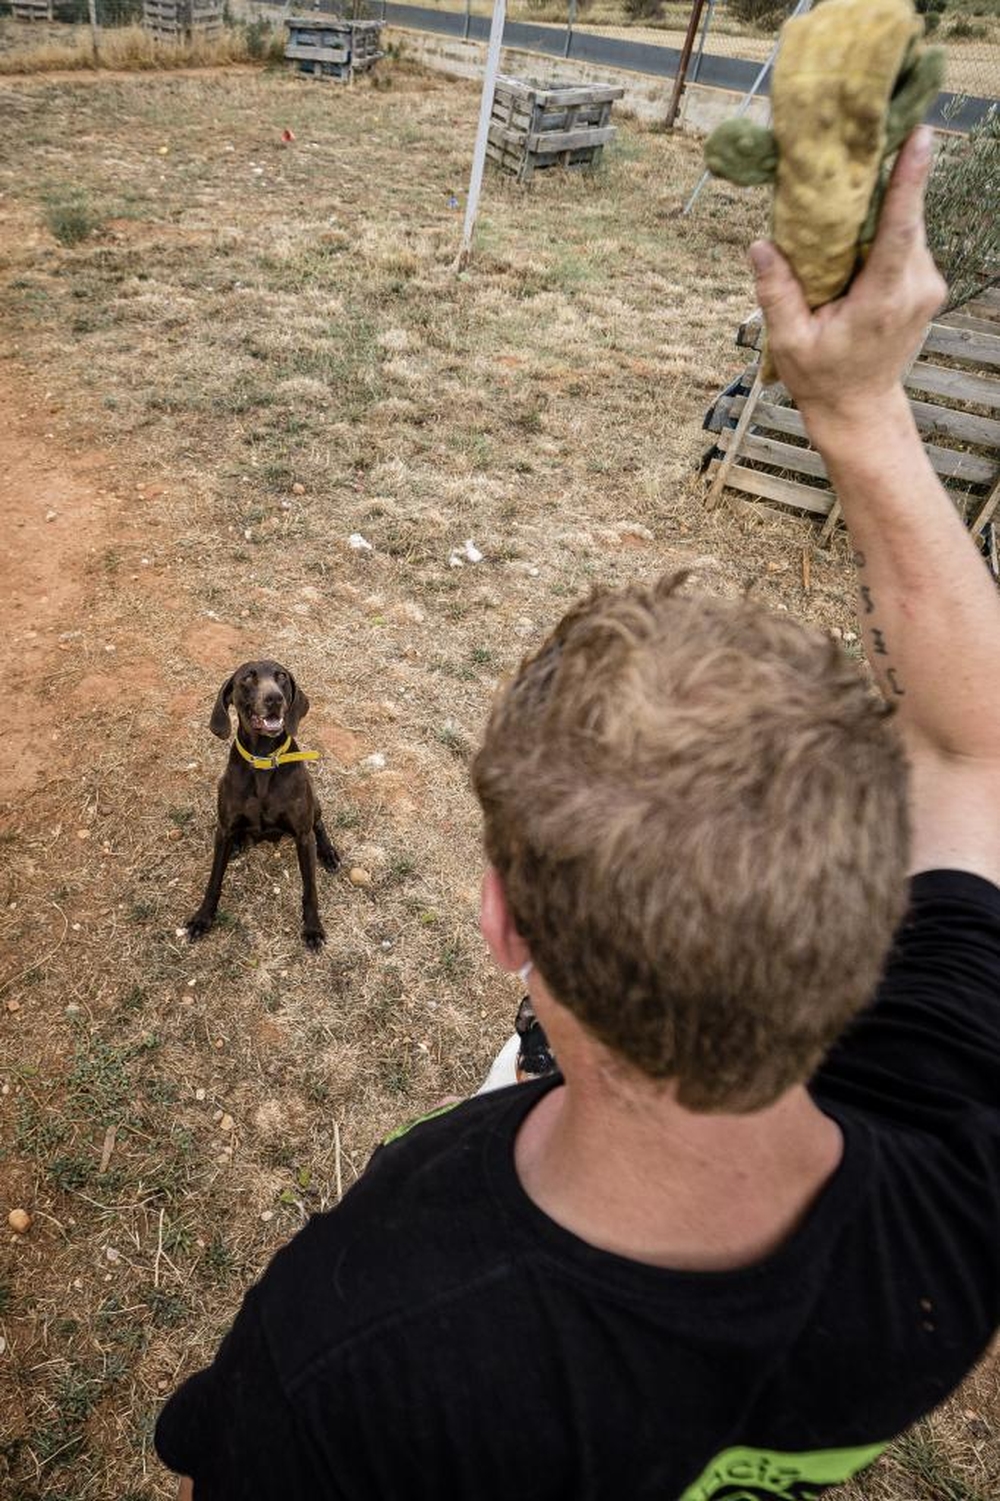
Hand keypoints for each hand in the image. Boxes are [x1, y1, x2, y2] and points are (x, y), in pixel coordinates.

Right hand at [750, 128, 946, 440]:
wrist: (859, 408)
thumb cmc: (823, 378)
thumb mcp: (790, 343)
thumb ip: (777, 294)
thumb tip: (760, 246)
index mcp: (882, 301)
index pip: (901, 232)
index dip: (910, 182)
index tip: (920, 138)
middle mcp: (914, 290)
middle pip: (906, 220)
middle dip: (887, 184)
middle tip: (864, 147)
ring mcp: (928, 288)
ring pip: (909, 228)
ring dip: (884, 210)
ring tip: (854, 192)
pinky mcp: (928, 286)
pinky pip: (910, 242)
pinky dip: (889, 229)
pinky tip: (863, 229)